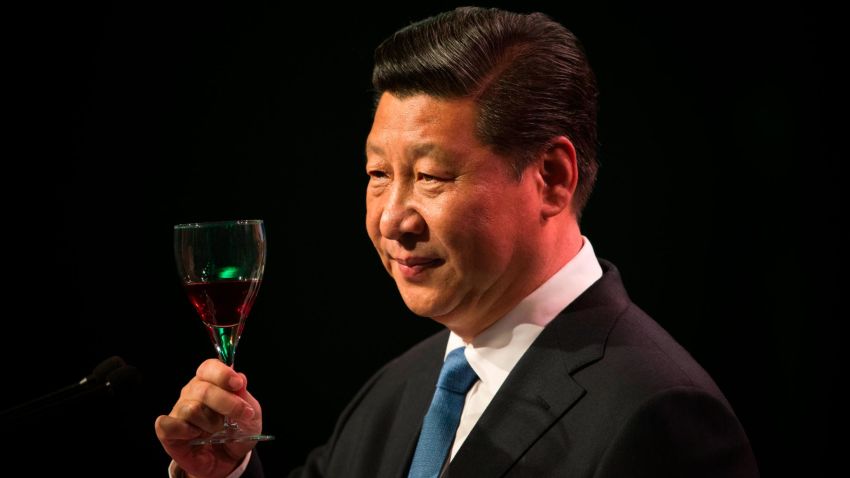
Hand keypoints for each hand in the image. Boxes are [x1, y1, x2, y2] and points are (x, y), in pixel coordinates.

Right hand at [155, 359, 262, 477]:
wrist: (229, 460)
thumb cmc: (238, 432)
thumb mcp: (251, 414)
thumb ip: (245, 396)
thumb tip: (240, 377)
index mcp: (210, 382)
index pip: (209, 367)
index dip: (223, 373)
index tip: (237, 383)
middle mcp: (192, 393)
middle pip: (203, 389)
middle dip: (227, 403)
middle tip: (243, 415)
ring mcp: (179, 412)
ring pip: (192, 409)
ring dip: (211, 423)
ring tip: (217, 430)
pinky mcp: (168, 432)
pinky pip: (167, 425)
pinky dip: (184, 431)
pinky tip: (196, 435)